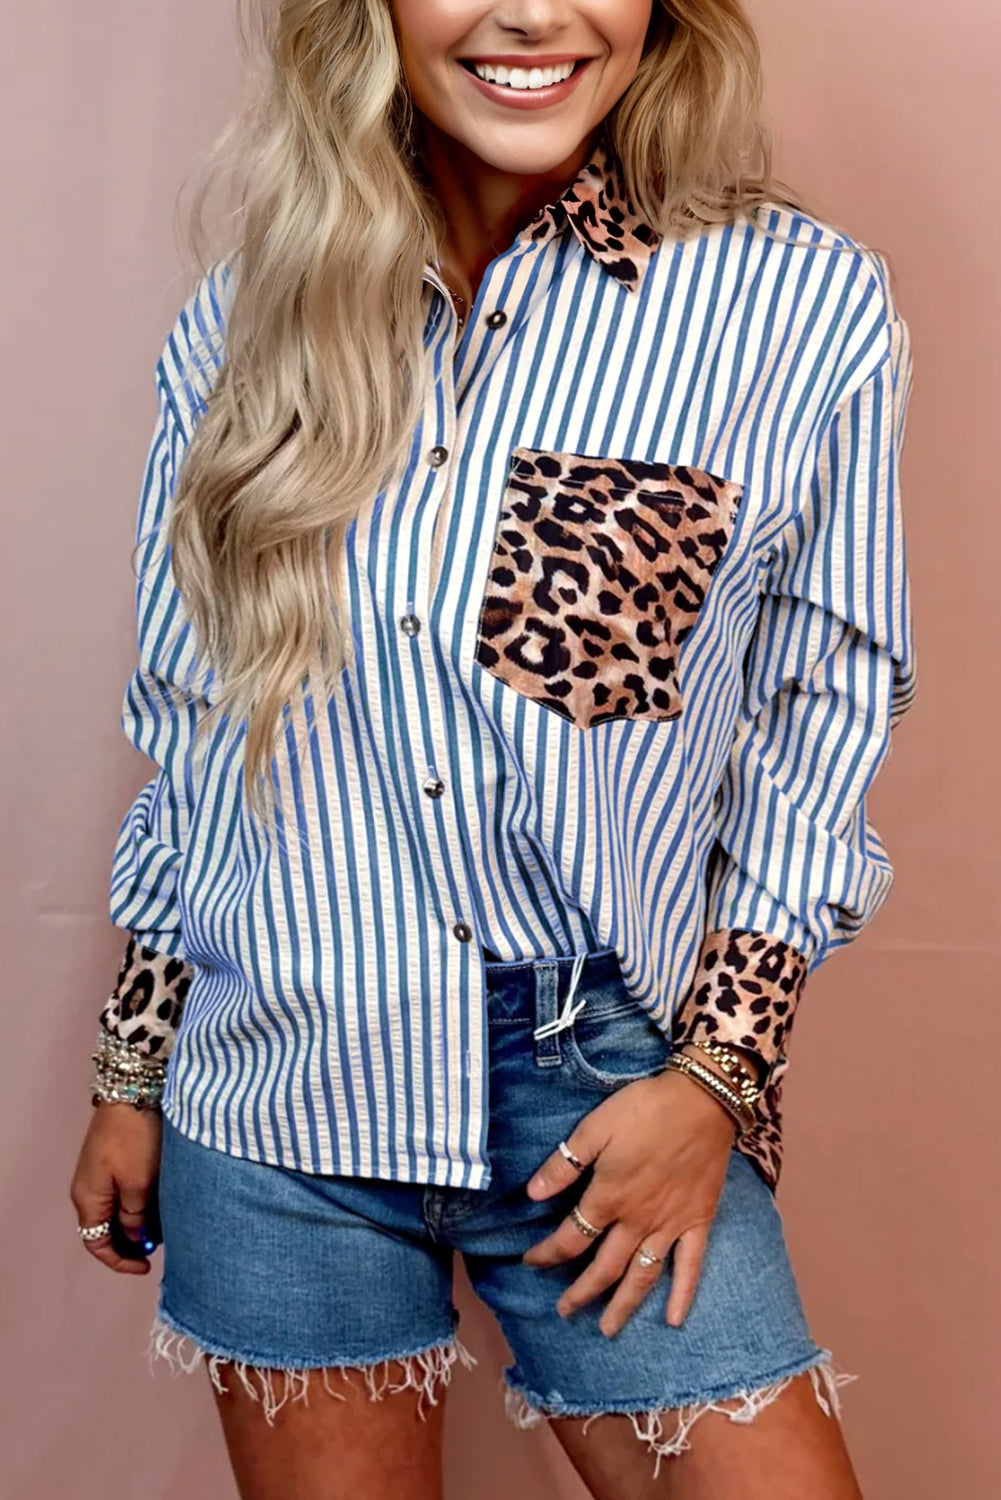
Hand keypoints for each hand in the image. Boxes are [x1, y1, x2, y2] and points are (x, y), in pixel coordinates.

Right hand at [69, 1103, 162, 1273]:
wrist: (134, 1089)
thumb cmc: (135, 1138)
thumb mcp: (139, 1185)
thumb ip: (136, 1219)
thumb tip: (137, 1241)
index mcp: (88, 1199)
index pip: (97, 1244)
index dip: (121, 1261)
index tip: (147, 1266)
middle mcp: (89, 1189)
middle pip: (106, 1229)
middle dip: (132, 1242)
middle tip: (161, 1246)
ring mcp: (100, 1174)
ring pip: (118, 1211)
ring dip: (138, 1223)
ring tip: (165, 1226)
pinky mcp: (114, 1160)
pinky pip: (124, 1193)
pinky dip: (140, 1205)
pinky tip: (161, 1204)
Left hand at [521, 1066, 736, 1335]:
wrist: (702, 1101)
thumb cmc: (644, 1109)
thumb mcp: (595, 1127)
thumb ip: (564, 1163)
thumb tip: (531, 1194)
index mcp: (609, 1197)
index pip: (571, 1239)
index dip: (547, 1254)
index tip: (530, 1262)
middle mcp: (638, 1221)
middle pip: (604, 1268)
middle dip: (581, 1292)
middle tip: (564, 1312)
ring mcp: (670, 1225)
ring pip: (643, 1276)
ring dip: (623, 1305)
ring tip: (607, 1329)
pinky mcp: (698, 1221)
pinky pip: (691, 1266)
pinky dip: (683, 1295)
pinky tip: (675, 1320)